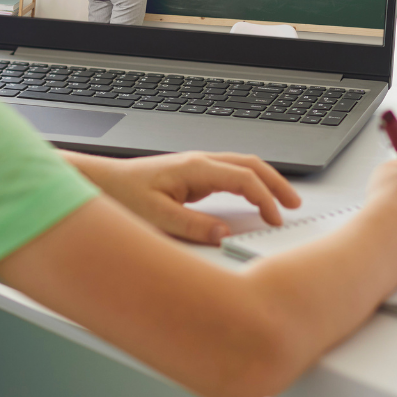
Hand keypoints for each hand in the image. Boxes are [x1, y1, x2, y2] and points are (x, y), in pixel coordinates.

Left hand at [63, 151, 300, 243]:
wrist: (102, 181)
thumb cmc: (123, 194)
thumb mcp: (155, 217)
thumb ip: (191, 226)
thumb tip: (223, 234)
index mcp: (194, 168)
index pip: (242, 178)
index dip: (264, 198)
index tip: (275, 219)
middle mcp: (199, 162)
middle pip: (250, 164)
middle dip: (276, 183)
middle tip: (294, 206)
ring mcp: (197, 166)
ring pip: (242, 166)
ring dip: (265, 181)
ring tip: (282, 203)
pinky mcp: (193, 175)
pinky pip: (231, 174)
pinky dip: (250, 184)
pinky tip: (254, 198)